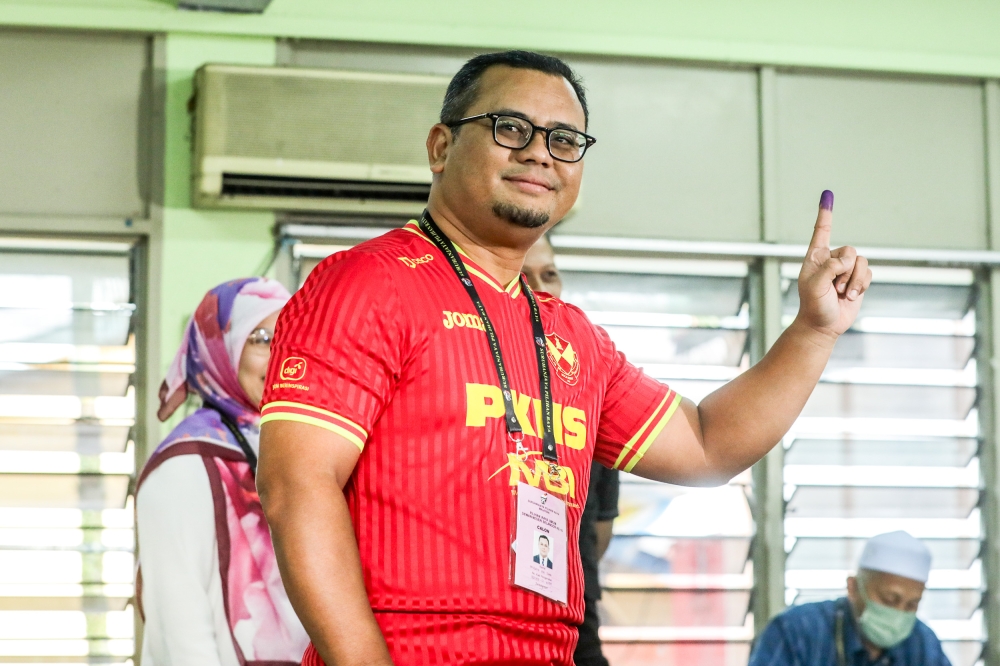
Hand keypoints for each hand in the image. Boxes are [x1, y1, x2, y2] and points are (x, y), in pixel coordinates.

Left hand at [796, 190, 871, 338]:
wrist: (823, 326)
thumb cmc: (813, 306)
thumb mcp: (815, 286)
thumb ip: (830, 268)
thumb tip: (847, 259)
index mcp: (815, 257)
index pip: (821, 232)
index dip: (825, 214)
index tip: (827, 195)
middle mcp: (830, 260)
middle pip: (849, 250)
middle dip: (845, 270)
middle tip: (834, 287)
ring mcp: (845, 269)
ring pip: (861, 262)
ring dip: (854, 280)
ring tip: (841, 294)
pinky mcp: (857, 279)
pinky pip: (868, 273)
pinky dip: (862, 285)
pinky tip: (850, 296)